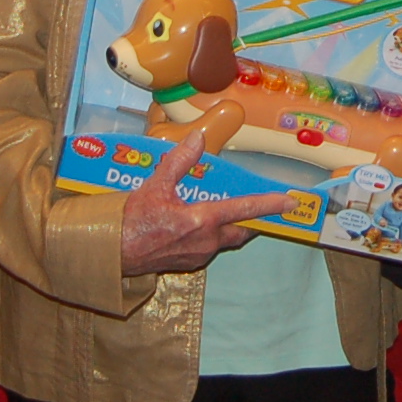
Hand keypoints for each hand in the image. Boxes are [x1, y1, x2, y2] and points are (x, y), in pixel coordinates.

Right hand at [116, 128, 293, 275]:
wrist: (111, 253)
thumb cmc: (131, 221)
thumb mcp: (155, 185)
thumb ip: (179, 161)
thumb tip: (197, 139)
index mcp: (201, 221)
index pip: (244, 209)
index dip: (269, 204)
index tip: (290, 202)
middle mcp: (206, 241)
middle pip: (240, 231)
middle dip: (253, 221)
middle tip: (262, 211)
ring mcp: (197, 255)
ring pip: (224, 240)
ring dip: (229, 227)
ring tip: (225, 211)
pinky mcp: (188, 263)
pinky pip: (208, 247)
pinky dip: (211, 235)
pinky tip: (198, 225)